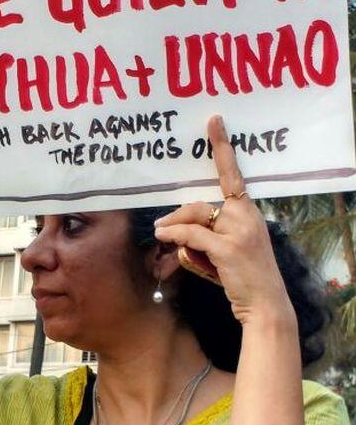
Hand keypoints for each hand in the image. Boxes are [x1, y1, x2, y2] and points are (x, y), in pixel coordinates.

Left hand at [154, 116, 293, 325]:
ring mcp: (238, 231)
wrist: (265, 303)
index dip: (221, 146)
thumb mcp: (229, 247)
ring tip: (160, 236)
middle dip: (177, 217)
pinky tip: (164, 239)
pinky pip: (191, 235)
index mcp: (248, 211)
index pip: (232, 173)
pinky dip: (174, 237)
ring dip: (173, 228)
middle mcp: (246, 216)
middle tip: (160, 227)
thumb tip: (175, 229)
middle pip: (199, 204)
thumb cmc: (244, 276)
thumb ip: (209, 232)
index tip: (213, 121)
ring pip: (193, 218)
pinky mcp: (228, 248)